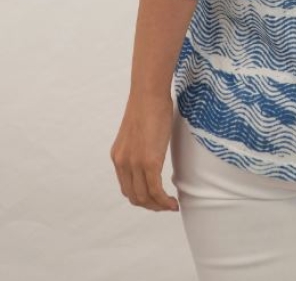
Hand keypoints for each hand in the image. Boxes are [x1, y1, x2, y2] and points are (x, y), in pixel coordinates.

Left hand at [110, 92, 179, 210]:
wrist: (149, 93)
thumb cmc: (148, 104)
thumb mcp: (138, 130)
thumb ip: (141, 145)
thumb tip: (152, 148)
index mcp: (118, 156)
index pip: (127, 187)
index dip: (142, 197)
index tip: (156, 198)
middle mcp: (122, 163)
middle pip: (134, 197)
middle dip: (151, 205)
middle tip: (166, 205)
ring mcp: (134, 164)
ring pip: (144, 198)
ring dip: (159, 206)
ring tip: (171, 205)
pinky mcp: (149, 162)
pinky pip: (155, 191)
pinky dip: (164, 201)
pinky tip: (173, 202)